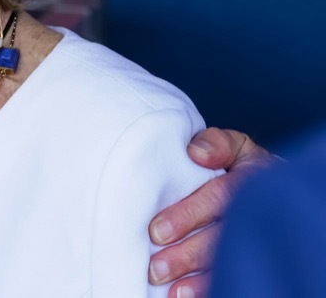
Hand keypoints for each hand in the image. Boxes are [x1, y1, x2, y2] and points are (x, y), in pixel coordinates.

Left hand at [147, 127, 271, 296]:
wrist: (270, 189)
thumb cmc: (238, 166)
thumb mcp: (236, 147)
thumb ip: (218, 144)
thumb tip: (196, 153)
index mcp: (252, 179)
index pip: (219, 197)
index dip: (188, 214)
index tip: (157, 231)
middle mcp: (258, 212)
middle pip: (222, 237)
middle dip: (187, 255)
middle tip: (156, 268)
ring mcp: (259, 238)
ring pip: (229, 261)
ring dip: (199, 279)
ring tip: (172, 291)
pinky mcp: (254, 256)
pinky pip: (235, 274)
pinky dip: (211, 288)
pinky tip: (188, 296)